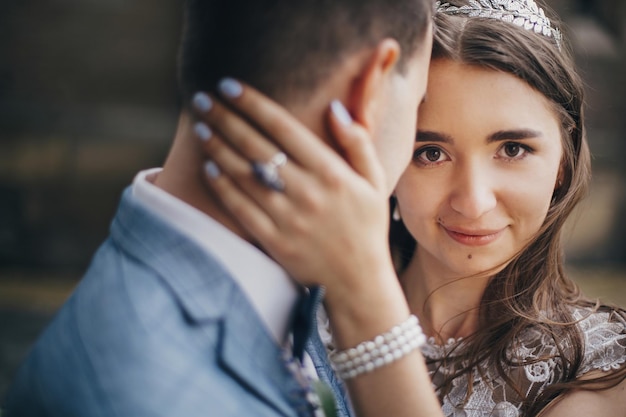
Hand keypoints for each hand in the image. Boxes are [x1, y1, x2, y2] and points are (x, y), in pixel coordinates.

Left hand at [190, 79, 396, 307]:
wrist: (359, 283)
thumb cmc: (367, 227)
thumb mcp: (375, 182)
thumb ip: (357, 143)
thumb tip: (333, 108)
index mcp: (332, 173)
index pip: (283, 127)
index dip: (252, 104)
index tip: (229, 86)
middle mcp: (307, 192)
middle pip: (256, 146)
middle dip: (225, 118)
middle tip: (202, 99)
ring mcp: (288, 218)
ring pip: (243, 175)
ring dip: (218, 148)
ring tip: (201, 127)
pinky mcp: (273, 241)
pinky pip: (241, 209)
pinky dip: (223, 187)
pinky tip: (209, 167)